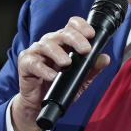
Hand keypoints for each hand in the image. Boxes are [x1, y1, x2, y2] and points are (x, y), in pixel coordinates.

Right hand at [10, 16, 111, 130]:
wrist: (39, 104)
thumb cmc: (58, 87)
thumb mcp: (80, 79)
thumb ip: (92, 68)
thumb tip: (105, 58)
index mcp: (64, 42)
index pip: (72, 26)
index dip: (82, 26)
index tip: (91, 35)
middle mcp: (50, 43)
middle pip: (62, 33)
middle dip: (75, 39)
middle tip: (85, 49)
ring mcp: (36, 52)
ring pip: (47, 45)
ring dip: (58, 53)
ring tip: (66, 63)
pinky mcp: (25, 63)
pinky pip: (34, 63)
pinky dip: (43, 69)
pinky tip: (52, 76)